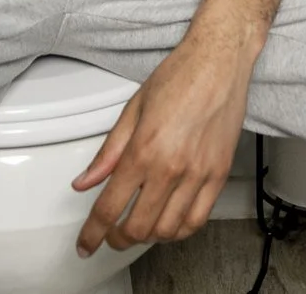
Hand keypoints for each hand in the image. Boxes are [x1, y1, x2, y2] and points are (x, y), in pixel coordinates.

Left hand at [71, 32, 253, 255]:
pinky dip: (179, 230)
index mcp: (143, 150)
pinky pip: (198, 220)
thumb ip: (108, 152)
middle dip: (117, 239)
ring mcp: (198, 174)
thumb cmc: (180, 76)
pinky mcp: (219, 174)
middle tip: (111, 235)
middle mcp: (171, 167)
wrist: (219, 61)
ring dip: (148, 236)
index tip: (86, 244)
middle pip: (138, 227)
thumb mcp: (133, 109)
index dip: (92, 234)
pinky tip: (169, 223)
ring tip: (139, 228)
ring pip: (167, 230)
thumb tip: (85, 181)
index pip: (109, 208)